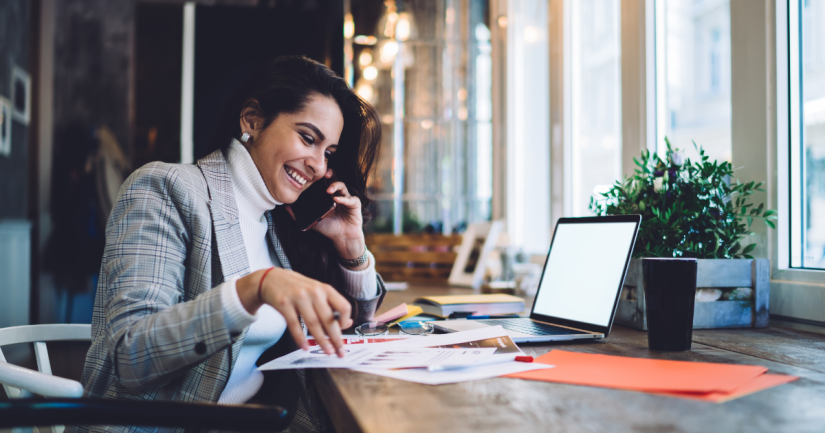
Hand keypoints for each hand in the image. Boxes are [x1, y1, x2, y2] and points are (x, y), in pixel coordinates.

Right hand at [236, 268, 352, 356]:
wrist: (271, 279)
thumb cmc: (297, 288)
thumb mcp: (317, 292)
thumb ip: (332, 306)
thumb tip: (347, 323)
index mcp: (325, 289)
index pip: (343, 306)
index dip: (345, 320)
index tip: (344, 330)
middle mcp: (314, 292)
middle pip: (328, 319)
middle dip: (336, 338)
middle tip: (340, 351)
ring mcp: (298, 297)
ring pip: (313, 323)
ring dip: (321, 341)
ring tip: (327, 351)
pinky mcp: (284, 304)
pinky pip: (294, 325)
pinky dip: (300, 338)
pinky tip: (305, 346)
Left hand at [286, 173, 366, 267]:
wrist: (342, 238)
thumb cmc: (329, 229)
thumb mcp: (312, 221)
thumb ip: (298, 215)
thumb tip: (285, 207)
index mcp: (329, 196)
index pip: (325, 181)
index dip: (321, 176)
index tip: (314, 174)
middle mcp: (338, 194)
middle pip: (335, 179)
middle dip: (330, 174)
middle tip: (324, 174)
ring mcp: (347, 198)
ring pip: (343, 186)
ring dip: (335, 186)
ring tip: (328, 190)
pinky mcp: (355, 204)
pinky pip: (350, 199)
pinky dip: (343, 199)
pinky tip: (336, 200)